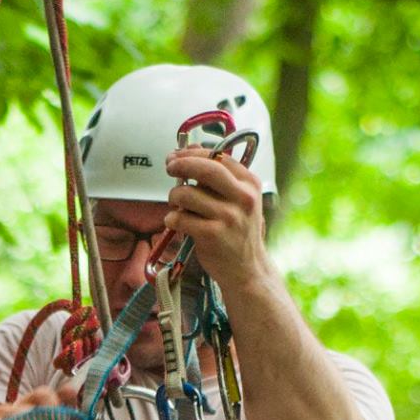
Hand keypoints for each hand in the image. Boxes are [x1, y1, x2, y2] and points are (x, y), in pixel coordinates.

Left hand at [163, 146, 269, 291]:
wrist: (247, 270)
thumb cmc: (238, 233)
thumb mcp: (239, 201)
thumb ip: (219, 177)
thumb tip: (191, 149)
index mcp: (250, 184)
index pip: (219, 157)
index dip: (193, 153)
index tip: (178, 155)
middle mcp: (242, 198)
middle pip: (204, 168)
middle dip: (180, 164)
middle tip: (169, 167)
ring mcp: (228, 217)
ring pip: (187, 193)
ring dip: (174, 196)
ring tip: (176, 205)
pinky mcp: (212, 235)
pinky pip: (181, 218)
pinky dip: (172, 218)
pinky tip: (175, 222)